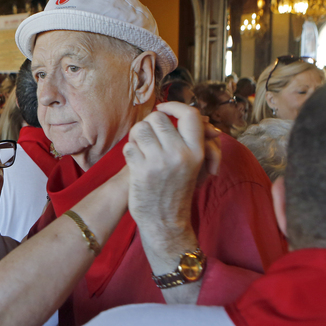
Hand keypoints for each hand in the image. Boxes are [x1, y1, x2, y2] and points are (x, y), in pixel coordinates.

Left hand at [123, 102, 208, 254]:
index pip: (190, 115)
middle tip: (149, 136)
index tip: (164, 107)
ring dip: (137, 135)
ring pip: (140, 129)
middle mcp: (180, 154)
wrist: (165, 221)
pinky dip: (129, 151)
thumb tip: (187, 113)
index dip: (174, 105)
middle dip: (149, 123)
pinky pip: (129, 146)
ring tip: (140, 147)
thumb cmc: (177, 189)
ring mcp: (159, 162)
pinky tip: (135, 161)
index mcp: (197, 152)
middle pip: (158, 118)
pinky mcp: (140, 170)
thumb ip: (192, 140)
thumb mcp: (195, 165)